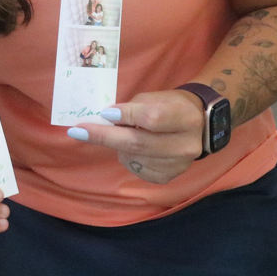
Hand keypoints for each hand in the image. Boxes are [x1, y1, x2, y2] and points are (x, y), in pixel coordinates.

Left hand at [68, 89, 204, 184]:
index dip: (126, 115)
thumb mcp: (155, 98)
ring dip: (117, 146)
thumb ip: (133, 108)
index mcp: (186, 118)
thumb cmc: (171, 106)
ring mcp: (178, 165)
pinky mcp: (168, 177)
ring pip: (133, 158)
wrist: (198, 126)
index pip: (152, 119)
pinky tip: (133, 148)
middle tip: (78, 131)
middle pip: (138, 143)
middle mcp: (186, 145)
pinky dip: (127, 157)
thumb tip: (105, 120)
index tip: (104, 113)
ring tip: (122, 134)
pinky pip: (136, 169)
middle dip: (105, 136)